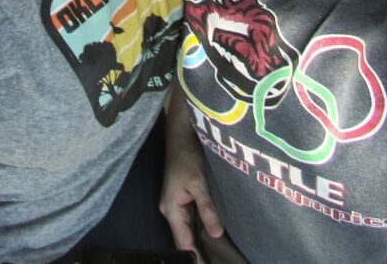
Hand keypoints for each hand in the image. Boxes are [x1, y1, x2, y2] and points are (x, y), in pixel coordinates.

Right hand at [160, 91, 223, 263]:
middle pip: (184, 238)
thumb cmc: (187, 156)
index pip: (182, 242)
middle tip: (214, 263)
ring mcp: (176, 203)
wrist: (181, 135)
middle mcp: (171, 209)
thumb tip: (216, 234)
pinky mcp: (182, 197)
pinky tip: (211, 234)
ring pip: (188, 228)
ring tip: (214, 255)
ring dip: (199, 240)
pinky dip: (200, 227)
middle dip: (197, 252)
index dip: (194, 258)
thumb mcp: (199, 182)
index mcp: (171, 209)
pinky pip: (191, 218)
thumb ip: (207, 208)